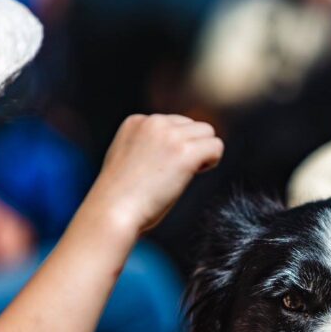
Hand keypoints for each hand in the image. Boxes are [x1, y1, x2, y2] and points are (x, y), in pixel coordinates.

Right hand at [82, 114, 222, 237]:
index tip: (162, 167)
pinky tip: (195, 174)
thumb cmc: (121, 197)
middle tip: (175, 173)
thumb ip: (148, 147)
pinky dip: (212, 161)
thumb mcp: (129, 159)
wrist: (114, 210)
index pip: (174, 123)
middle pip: (193, 125)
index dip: (176, 147)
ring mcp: (170, 135)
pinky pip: (216, 147)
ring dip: (203, 153)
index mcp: (136, 121)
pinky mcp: (185, 152)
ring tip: (185, 174)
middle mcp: (153, 122)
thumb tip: (176, 151)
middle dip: (191, 147)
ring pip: (208, 132)